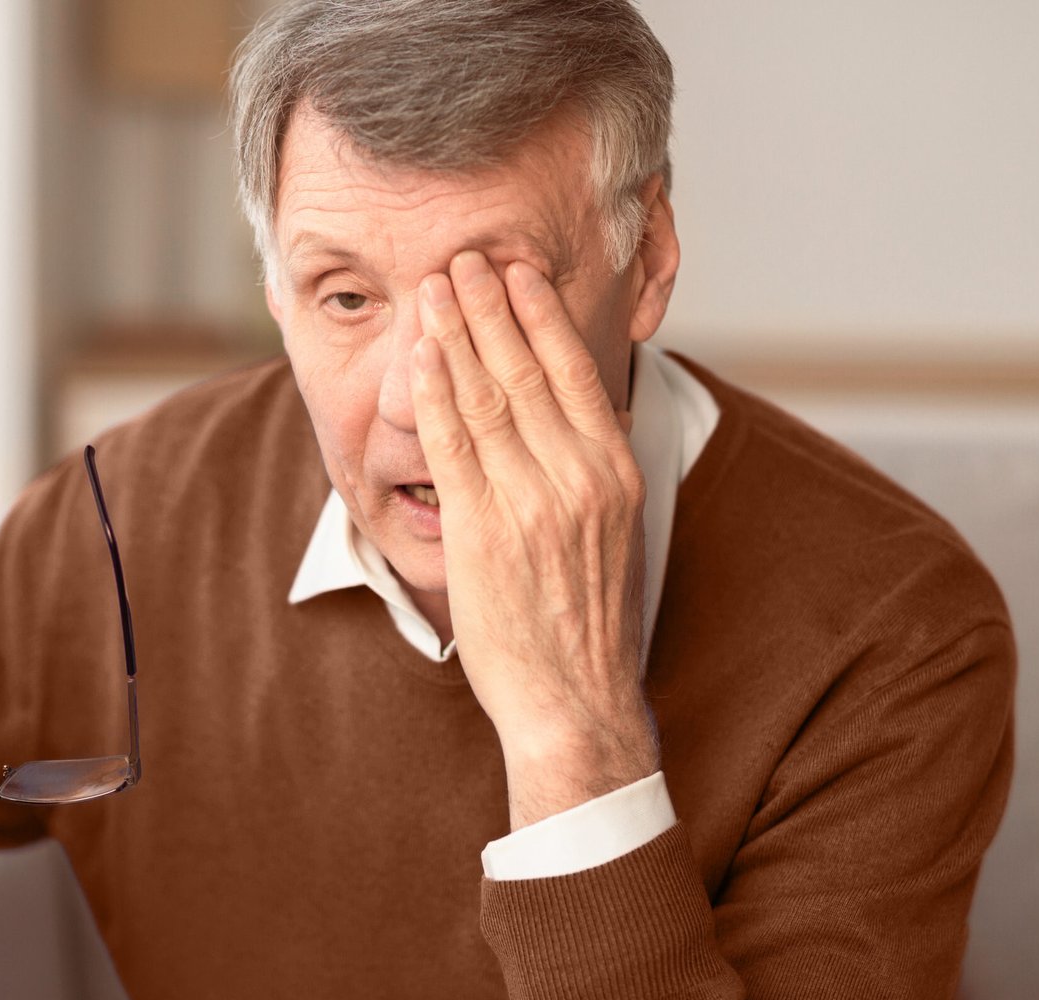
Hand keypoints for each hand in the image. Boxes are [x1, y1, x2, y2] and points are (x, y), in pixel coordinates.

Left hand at [410, 251, 658, 829]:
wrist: (575, 702)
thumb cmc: (589, 622)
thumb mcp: (617, 533)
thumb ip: (596, 470)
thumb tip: (584, 416)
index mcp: (615, 473)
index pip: (576, 372)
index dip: (542, 316)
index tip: (519, 273)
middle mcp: (578, 477)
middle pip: (527, 370)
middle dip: (491, 306)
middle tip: (466, 257)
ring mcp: (529, 502)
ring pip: (486, 397)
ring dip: (455, 334)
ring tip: (437, 288)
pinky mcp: (481, 531)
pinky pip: (451, 445)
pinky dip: (434, 394)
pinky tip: (420, 357)